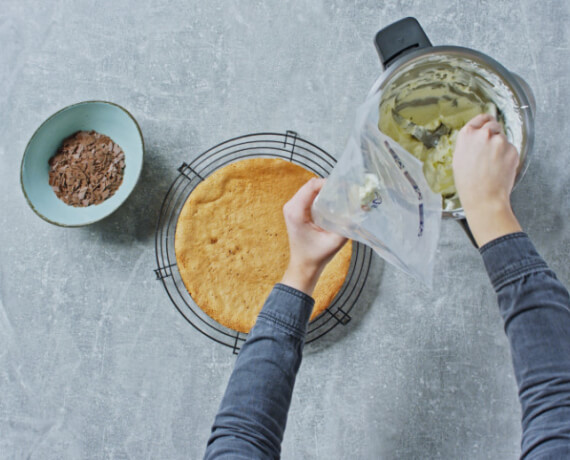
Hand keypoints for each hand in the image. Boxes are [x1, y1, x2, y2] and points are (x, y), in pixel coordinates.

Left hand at [280, 178, 346, 295]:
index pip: (312, 186)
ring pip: (311, 189)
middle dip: (330, 186)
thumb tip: (361, 207)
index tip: (346, 187)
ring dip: (326, 190)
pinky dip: (322, 196)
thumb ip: (348, 224)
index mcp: (296, 211)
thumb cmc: (316, 256)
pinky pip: (310, 196)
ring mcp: (292, 207)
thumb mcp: (335, 240)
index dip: (330, 183)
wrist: (303, 266)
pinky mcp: (296, 210)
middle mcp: (291, 206)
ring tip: (342, 196)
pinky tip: (334, 202)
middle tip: (347, 191)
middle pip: (312, 185)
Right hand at [453, 114, 521, 246]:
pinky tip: (500, 168)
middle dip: (494, 134)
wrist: (484, 197)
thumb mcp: (459, 158)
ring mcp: (500, 141)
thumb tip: (477, 137)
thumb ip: (469, 143)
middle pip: (494, 125)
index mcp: (467, 135)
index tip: (488, 122)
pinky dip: (508, 157)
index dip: (485, 121)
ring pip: (503, 139)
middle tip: (491, 148)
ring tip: (493, 164)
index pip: (481, 118)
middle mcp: (484, 134)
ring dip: (500, 147)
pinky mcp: (513, 150)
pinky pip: (511, 149)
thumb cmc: (468, 183)